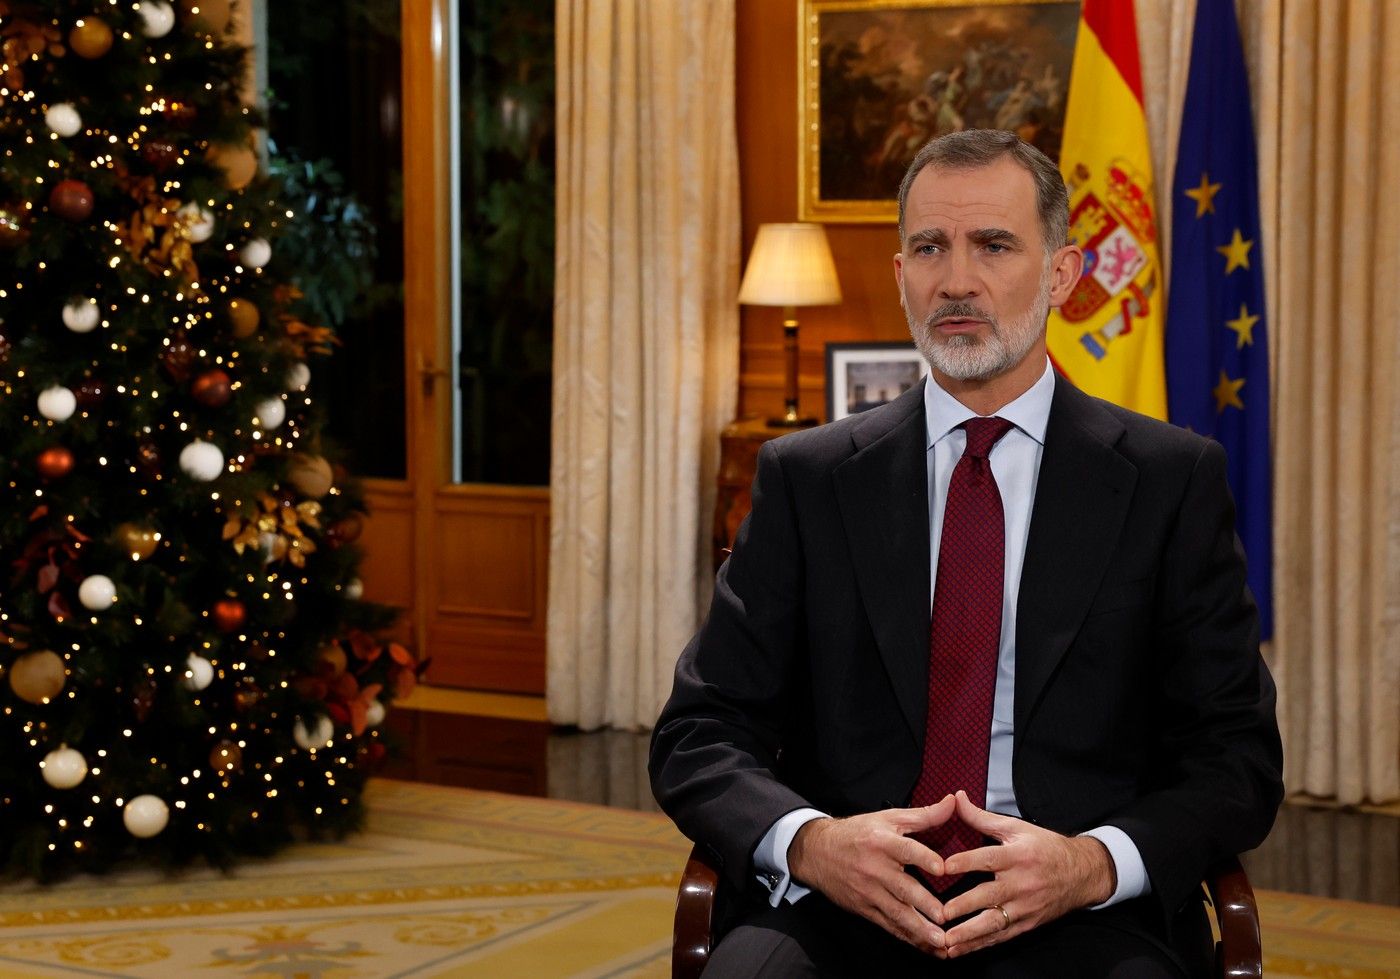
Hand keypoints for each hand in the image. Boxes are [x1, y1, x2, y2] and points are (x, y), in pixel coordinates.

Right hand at [788, 794, 956, 954]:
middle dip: (924, 905)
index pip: (906, 849)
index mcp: (882, 842)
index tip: (942, 869)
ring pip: (896, 912)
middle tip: (945, 917)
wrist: (817, 852)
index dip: (924, 858)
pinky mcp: (864, 908)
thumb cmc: (858, 833)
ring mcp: (868, 891)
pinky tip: (923, 945)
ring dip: (918, 928)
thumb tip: (952, 802)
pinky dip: (906, 936)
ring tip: (939, 941)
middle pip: (903, 887)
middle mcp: (875, 868)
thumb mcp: (888, 818)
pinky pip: (888, 924)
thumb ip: (923, 815)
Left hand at [938, 791, 1116, 957]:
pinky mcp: (1027, 923)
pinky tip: (961, 950)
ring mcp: (1025, 906)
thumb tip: (957, 798)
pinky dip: (981, 944)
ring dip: (970, 934)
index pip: (988, 859)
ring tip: (948, 942)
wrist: (1082, 874)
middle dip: (964, 906)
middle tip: (941, 913)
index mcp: (1017, 856)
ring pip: (994, 922)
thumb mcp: (1016, 828)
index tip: (942, 867)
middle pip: (990, 895)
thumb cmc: (1045, 848)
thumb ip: (982, 817)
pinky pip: (1002, 936)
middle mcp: (1021, 883)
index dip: (965, 862)